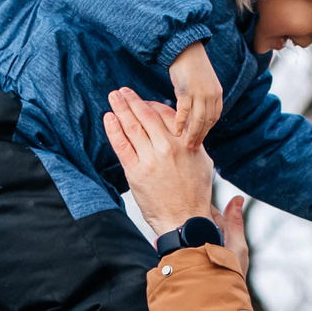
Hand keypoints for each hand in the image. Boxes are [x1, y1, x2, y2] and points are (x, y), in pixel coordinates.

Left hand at [102, 87, 215, 236]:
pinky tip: (109, 119)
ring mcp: (150, 159)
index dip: (150, 104)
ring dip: (120, 109)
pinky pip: (122, 146)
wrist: (185, 219)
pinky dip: (114, 130)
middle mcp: (167, 147)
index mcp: (185, 142)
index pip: (165, 114)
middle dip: (132, 101)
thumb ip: (192, 143)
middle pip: (146, 116)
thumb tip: (183, 129)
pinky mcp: (136, 172)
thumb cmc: (195, 194)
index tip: (141, 100)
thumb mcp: (203, 162)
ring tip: (113, 97)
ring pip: (132, 127)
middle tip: (122, 91)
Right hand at [167, 42, 223, 149]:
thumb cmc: (190, 65)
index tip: (199, 139)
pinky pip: (185, 112)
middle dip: (200, 137)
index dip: (206, 130)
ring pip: (198, 120)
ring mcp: (200, 94)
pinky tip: (177, 132)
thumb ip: (202, 97)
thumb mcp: (202, 82)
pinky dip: (181, 123)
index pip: (214, 118)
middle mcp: (211, 95)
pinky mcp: (188, 91)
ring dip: (192, 134)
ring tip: (186, 145)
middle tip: (193, 148)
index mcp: (217, 94)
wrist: (185, 48)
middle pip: (207, 122)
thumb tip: (196, 110)